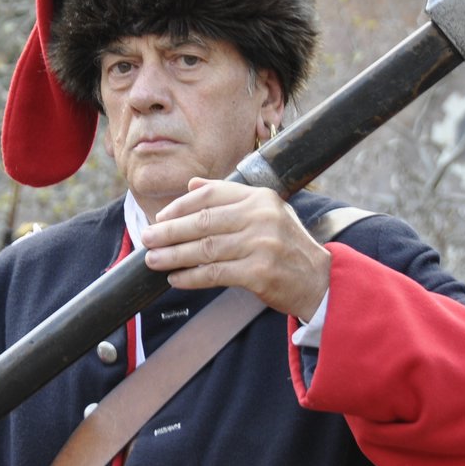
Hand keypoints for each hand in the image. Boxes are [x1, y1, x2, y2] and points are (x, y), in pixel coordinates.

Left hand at [141, 178, 330, 319]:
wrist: (318, 280)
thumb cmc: (287, 245)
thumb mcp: (266, 212)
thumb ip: (229, 197)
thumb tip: (191, 185)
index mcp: (260, 198)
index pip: (211, 195)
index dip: (181, 206)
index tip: (161, 217)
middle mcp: (261, 217)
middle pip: (203, 222)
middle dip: (169, 231)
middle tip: (146, 237)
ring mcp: (262, 245)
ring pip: (205, 249)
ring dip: (174, 255)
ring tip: (153, 259)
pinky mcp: (260, 273)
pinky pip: (215, 273)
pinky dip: (191, 277)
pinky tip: (176, 278)